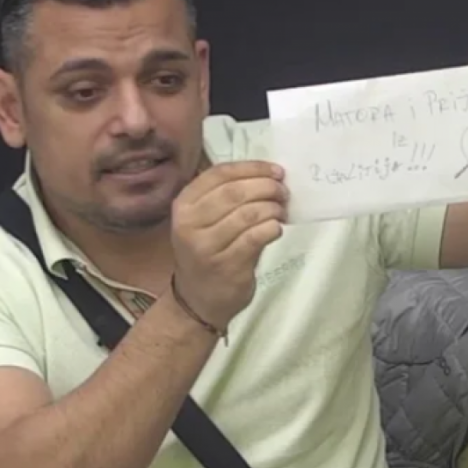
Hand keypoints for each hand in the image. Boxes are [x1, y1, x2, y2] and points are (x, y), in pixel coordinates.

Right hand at [170, 161, 288, 328]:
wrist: (199, 299)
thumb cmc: (208, 252)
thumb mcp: (204, 220)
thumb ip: (227, 196)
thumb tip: (269, 176)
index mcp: (184, 204)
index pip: (220, 174)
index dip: (252, 168)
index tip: (276, 171)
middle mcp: (189, 224)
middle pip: (235, 192)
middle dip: (266, 187)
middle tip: (283, 192)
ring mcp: (206, 247)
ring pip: (247, 214)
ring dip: (272, 208)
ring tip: (281, 211)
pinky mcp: (226, 265)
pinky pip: (255, 237)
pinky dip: (271, 228)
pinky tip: (276, 229)